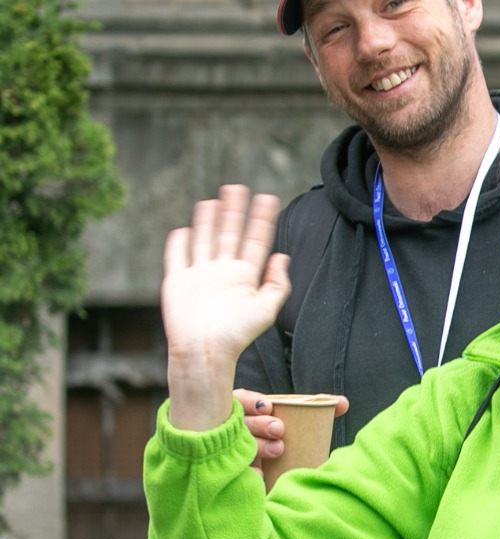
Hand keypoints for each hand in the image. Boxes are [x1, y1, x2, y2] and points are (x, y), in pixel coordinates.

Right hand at [163, 186, 285, 429]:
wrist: (205, 351)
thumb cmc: (237, 335)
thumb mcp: (266, 309)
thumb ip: (277, 283)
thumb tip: (283, 256)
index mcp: (244, 276)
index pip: (255, 241)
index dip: (261, 220)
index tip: (268, 198)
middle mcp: (222, 272)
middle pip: (229, 234)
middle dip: (234, 211)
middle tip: (238, 187)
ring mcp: (199, 275)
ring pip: (204, 240)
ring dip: (208, 220)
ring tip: (214, 200)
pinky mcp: (178, 281)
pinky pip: (177, 257)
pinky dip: (179, 243)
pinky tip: (183, 228)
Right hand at [234, 388, 349, 464]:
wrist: (270, 476)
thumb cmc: (279, 438)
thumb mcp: (292, 420)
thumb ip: (315, 410)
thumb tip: (343, 403)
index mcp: (244, 411)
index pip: (240, 400)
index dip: (251, 401)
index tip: (268, 406)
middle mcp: (231, 429)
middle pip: (239, 424)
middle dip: (259, 424)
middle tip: (279, 429)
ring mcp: (228, 451)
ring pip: (237, 446)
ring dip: (258, 446)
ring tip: (278, 449)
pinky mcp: (231, 472)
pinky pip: (237, 472)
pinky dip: (250, 472)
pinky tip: (261, 474)